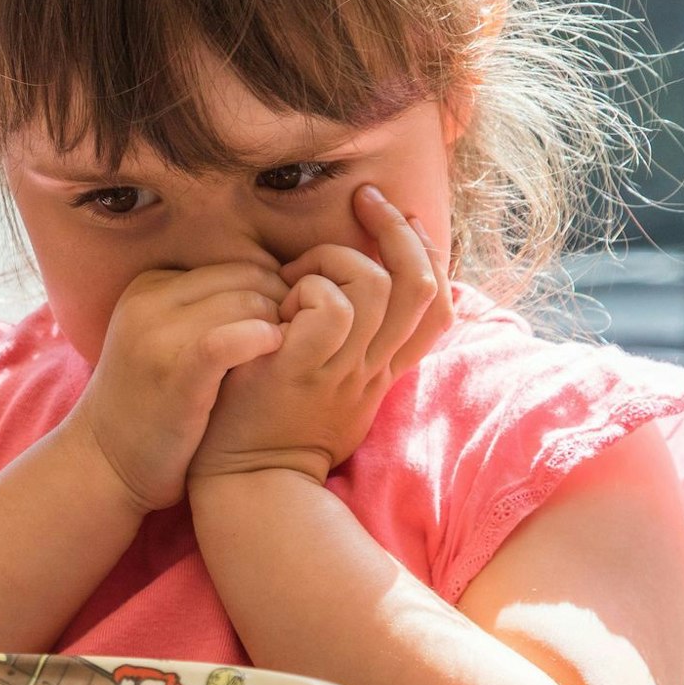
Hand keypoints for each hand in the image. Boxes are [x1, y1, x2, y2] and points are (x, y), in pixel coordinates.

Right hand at [63, 262, 286, 514]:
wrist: (105, 464)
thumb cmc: (150, 405)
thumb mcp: (160, 339)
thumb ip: (202, 309)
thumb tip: (275, 287)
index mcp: (148, 285)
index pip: (233, 266)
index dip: (270, 291)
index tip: (284, 325)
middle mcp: (148, 302)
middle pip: (245, 279)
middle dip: (280, 303)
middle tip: (295, 341)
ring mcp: (157, 336)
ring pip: (246, 303)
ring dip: (279, 325)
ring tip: (286, 356)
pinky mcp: (174, 373)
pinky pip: (229, 338)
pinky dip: (261, 338)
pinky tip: (275, 352)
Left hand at [189, 185, 452, 484]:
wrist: (247, 484)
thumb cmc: (271, 429)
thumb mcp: (327, 390)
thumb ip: (346, 348)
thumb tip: (344, 295)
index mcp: (381, 372)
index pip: (436, 307)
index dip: (429, 255)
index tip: (403, 220)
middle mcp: (372, 368)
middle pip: (417, 284)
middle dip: (395, 230)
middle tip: (364, 200)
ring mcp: (342, 369)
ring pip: (375, 285)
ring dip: (333, 260)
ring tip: (293, 274)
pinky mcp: (303, 369)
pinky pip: (330, 307)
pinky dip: (307, 289)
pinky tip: (279, 305)